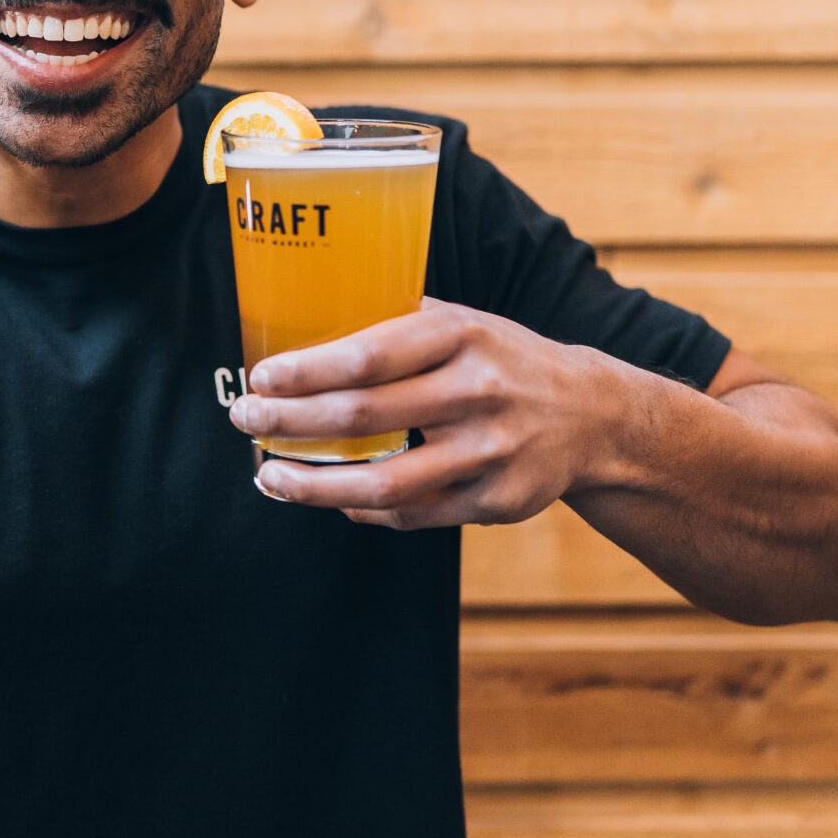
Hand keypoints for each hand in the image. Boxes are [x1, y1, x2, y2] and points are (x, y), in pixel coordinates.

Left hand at [228, 298, 618, 529]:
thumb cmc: (500, 360)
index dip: (304, 372)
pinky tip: (330, 496)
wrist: (592, 416)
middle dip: (290, 423)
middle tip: (245, 422)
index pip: (367, 356)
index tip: (259, 379)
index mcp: (461, 335)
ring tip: (270, 476)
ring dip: (314, 485)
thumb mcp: (461, 323)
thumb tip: (299, 328)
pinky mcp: (495, 502)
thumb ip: (393, 325)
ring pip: (383, 483)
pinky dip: (361, 508)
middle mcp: (478, 391)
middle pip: (363, 417)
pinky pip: (411, 514)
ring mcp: (489, 452)